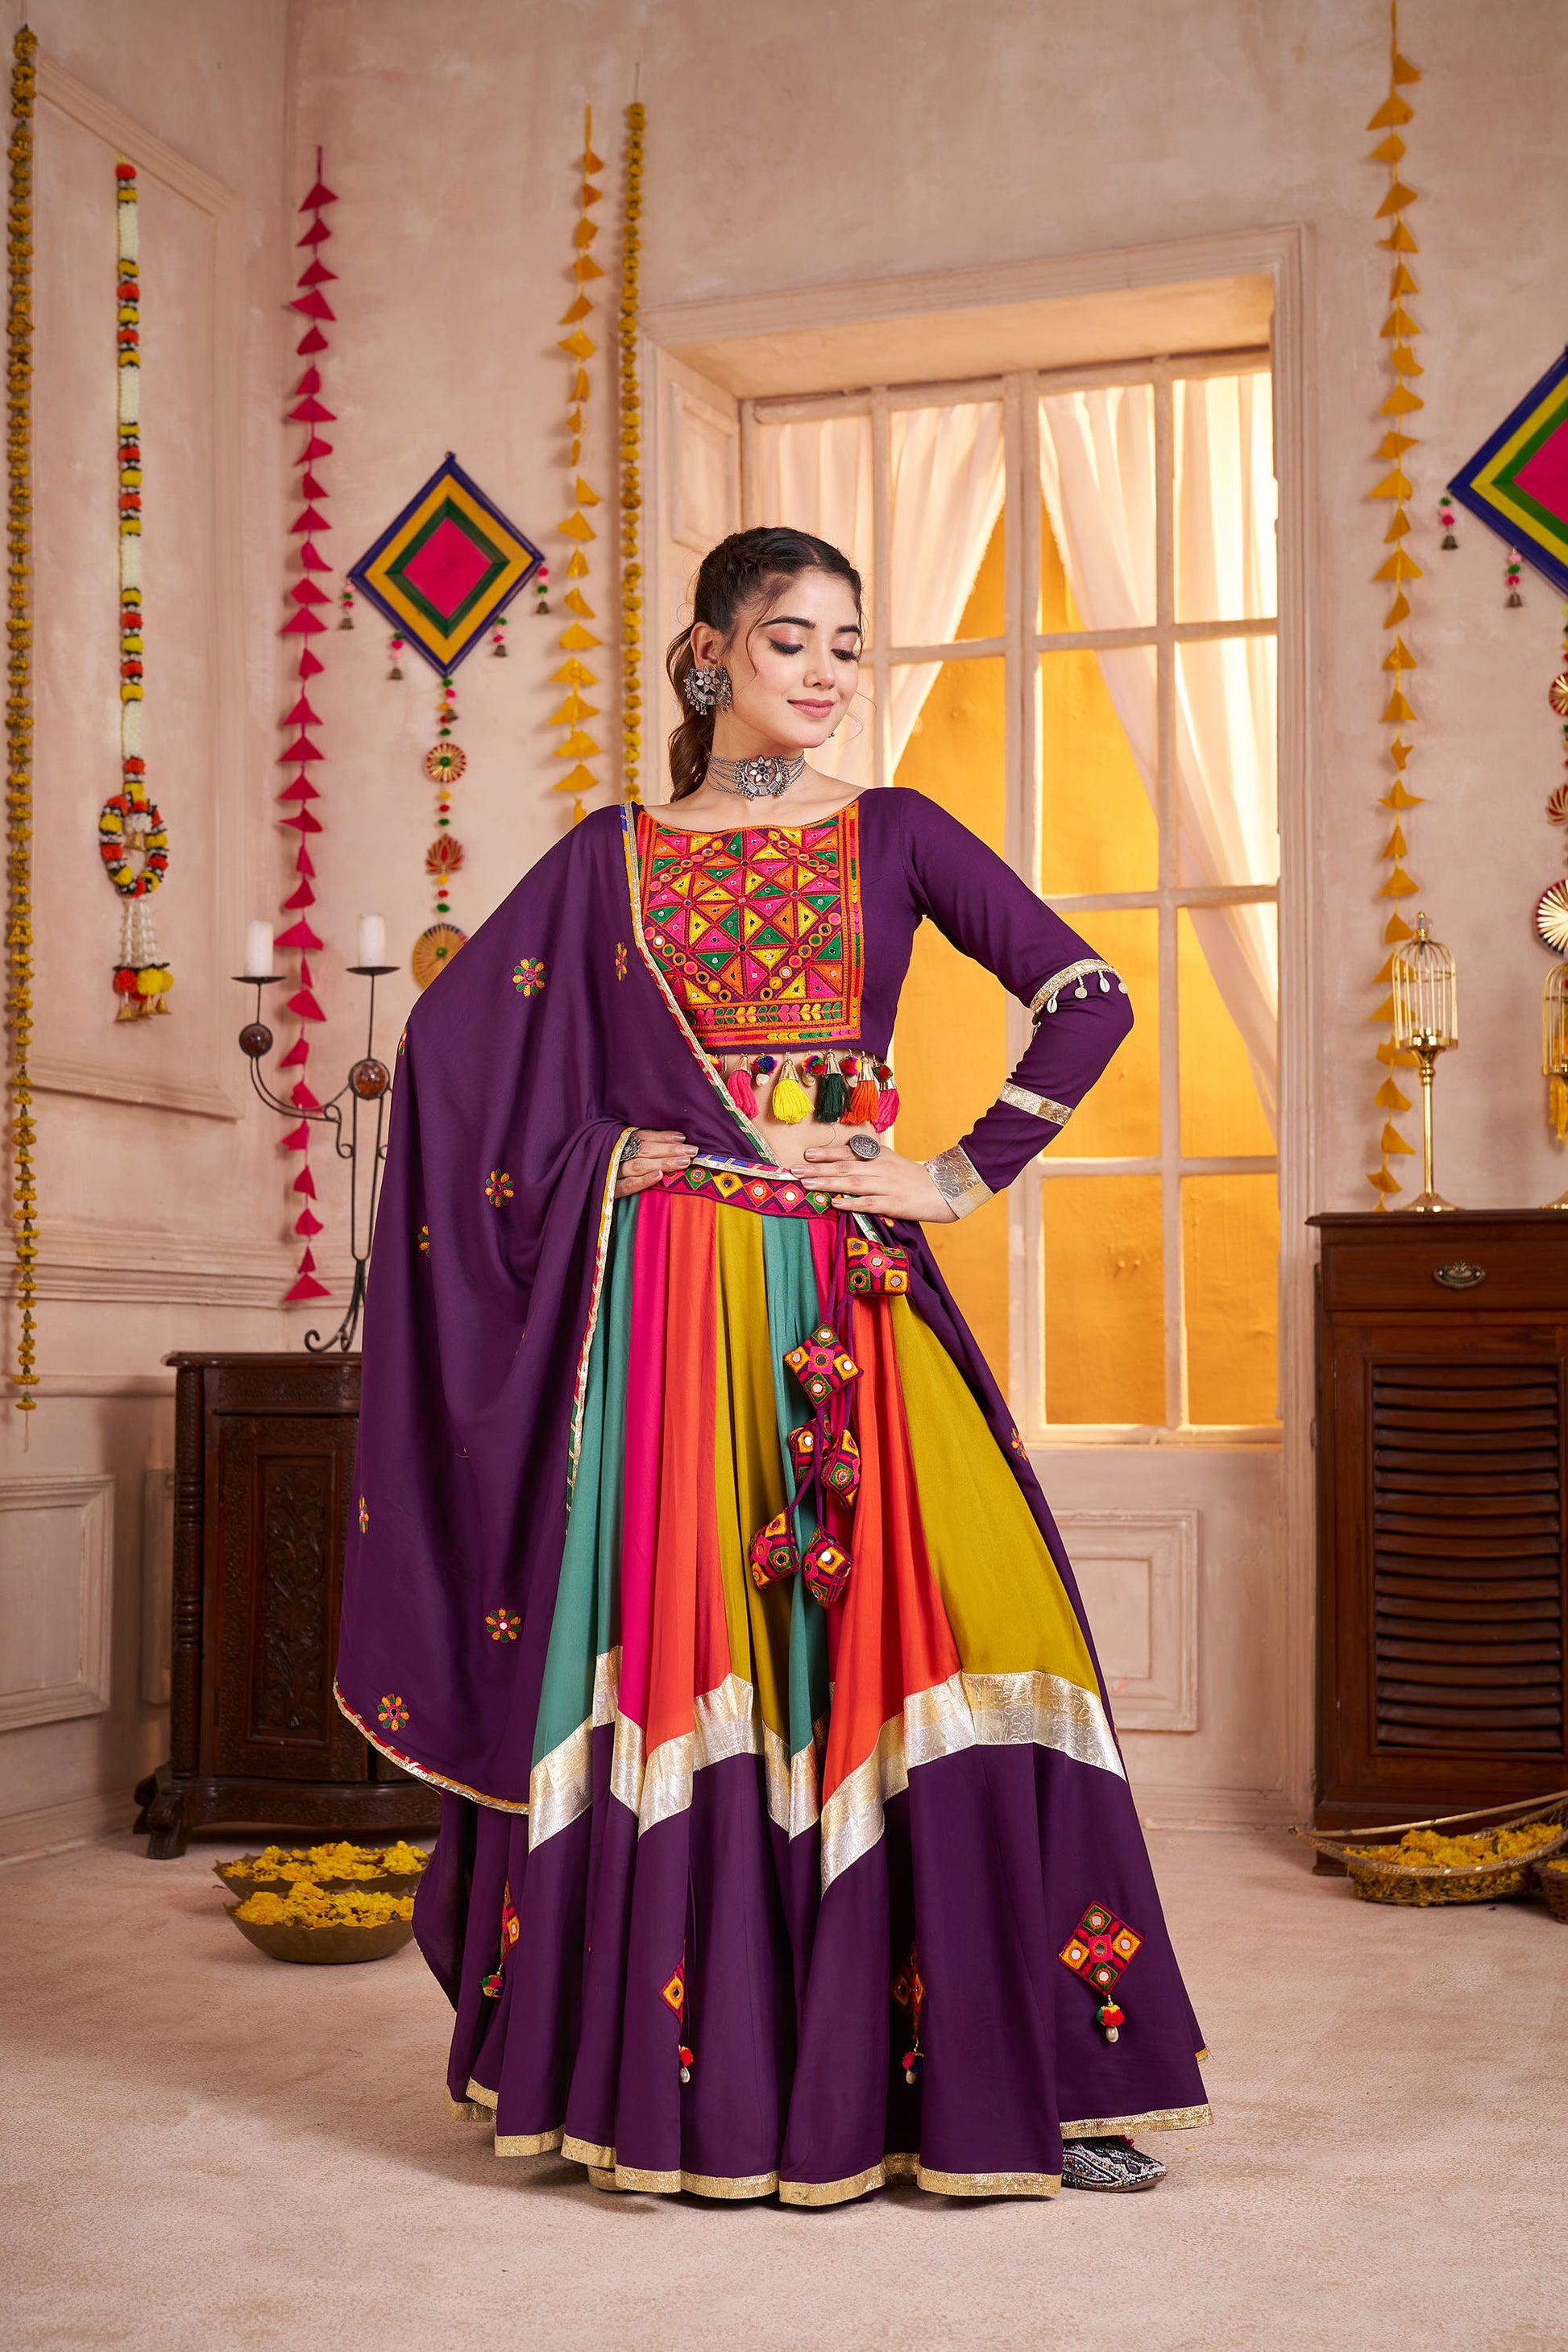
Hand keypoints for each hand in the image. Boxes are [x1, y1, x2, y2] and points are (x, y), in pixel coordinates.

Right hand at [614, 1128, 696, 1197]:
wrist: (582, 1189)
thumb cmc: (611, 1167)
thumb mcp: (620, 1153)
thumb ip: (640, 1147)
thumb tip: (674, 1142)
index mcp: (617, 1142)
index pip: (642, 1136)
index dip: (662, 1136)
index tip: (682, 1137)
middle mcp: (615, 1154)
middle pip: (644, 1149)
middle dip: (670, 1149)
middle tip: (691, 1150)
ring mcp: (611, 1173)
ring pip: (639, 1165)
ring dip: (663, 1162)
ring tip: (683, 1162)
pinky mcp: (611, 1191)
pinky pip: (628, 1185)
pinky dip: (644, 1180)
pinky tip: (659, 1175)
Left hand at [800, 1139, 955, 1221]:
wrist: (943, 1191)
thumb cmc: (913, 1178)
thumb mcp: (893, 1161)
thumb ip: (870, 1159)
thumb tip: (844, 1157)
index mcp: (881, 1156)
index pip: (849, 1153)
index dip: (827, 1153)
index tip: (807, 1154)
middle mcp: (882, 1168)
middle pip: (845, 1167)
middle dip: (818, 1168)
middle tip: (796, 1170)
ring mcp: (887, 1186)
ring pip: (852, 1183)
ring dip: (827, 1183)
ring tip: (807, 1184)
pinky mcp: (893, 1204)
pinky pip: (867, 1203)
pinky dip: (850, 1203)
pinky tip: (834, 1203)